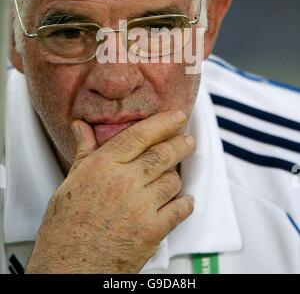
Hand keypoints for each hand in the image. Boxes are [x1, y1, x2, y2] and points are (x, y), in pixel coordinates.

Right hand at [26, 110, 195, 272]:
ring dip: (176, 176)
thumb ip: (84, 151)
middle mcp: (124, 181)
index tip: (176, 116)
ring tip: (173, 176)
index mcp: (103, 166)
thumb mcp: (70, 182)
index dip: (162, 123)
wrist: (70, 268)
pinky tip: (184, 201)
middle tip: (187, 140)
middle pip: (162, 154)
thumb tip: (82, 127)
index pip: (139, 135)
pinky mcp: (152, 230)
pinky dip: (185, 204)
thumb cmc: (66, 227)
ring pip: (172, 180)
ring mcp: (140, 206)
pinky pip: (179, 210)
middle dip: (180, 144)